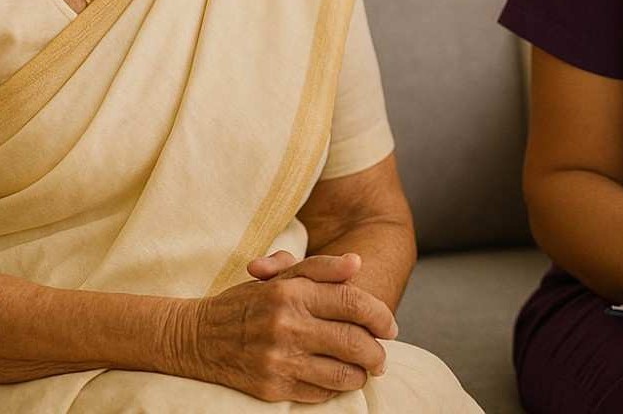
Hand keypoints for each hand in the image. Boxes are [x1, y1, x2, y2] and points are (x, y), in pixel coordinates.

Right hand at [186, 252, 398, 403]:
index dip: (379, 315)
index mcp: (293, 292)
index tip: (391, 326)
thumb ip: (322, 268)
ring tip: (366, 370)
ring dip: (361, 374)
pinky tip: (337, 381)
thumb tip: (357, 263)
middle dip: (377, 351)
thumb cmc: (248, 301)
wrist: (196, 337)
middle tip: (383, 356)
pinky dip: (334, 389)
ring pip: (340, 373)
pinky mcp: (271, 387)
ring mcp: (279, 359)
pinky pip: (318, 394)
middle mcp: (287, 325)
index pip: (351, 301)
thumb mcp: (281, 276)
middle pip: (352, 341)